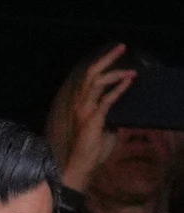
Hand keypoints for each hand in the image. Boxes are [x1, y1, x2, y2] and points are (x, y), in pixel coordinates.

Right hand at [59, 44, 137, 194]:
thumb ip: (113, 114)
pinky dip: (119, 89)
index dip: (103, 64)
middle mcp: (80, 103)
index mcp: (82, 104)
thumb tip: (126, 107)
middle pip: (91, 74)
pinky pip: (107, 99)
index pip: (90, 78)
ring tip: (131, 70)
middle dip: (107, 59)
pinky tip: (129, 82)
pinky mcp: (93, 118)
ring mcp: (85, 110)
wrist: (84, 164)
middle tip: (121, 47)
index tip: (117, 54)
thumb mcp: (107, 127)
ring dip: (115, 73)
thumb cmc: (93, 149)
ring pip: (96, 82)